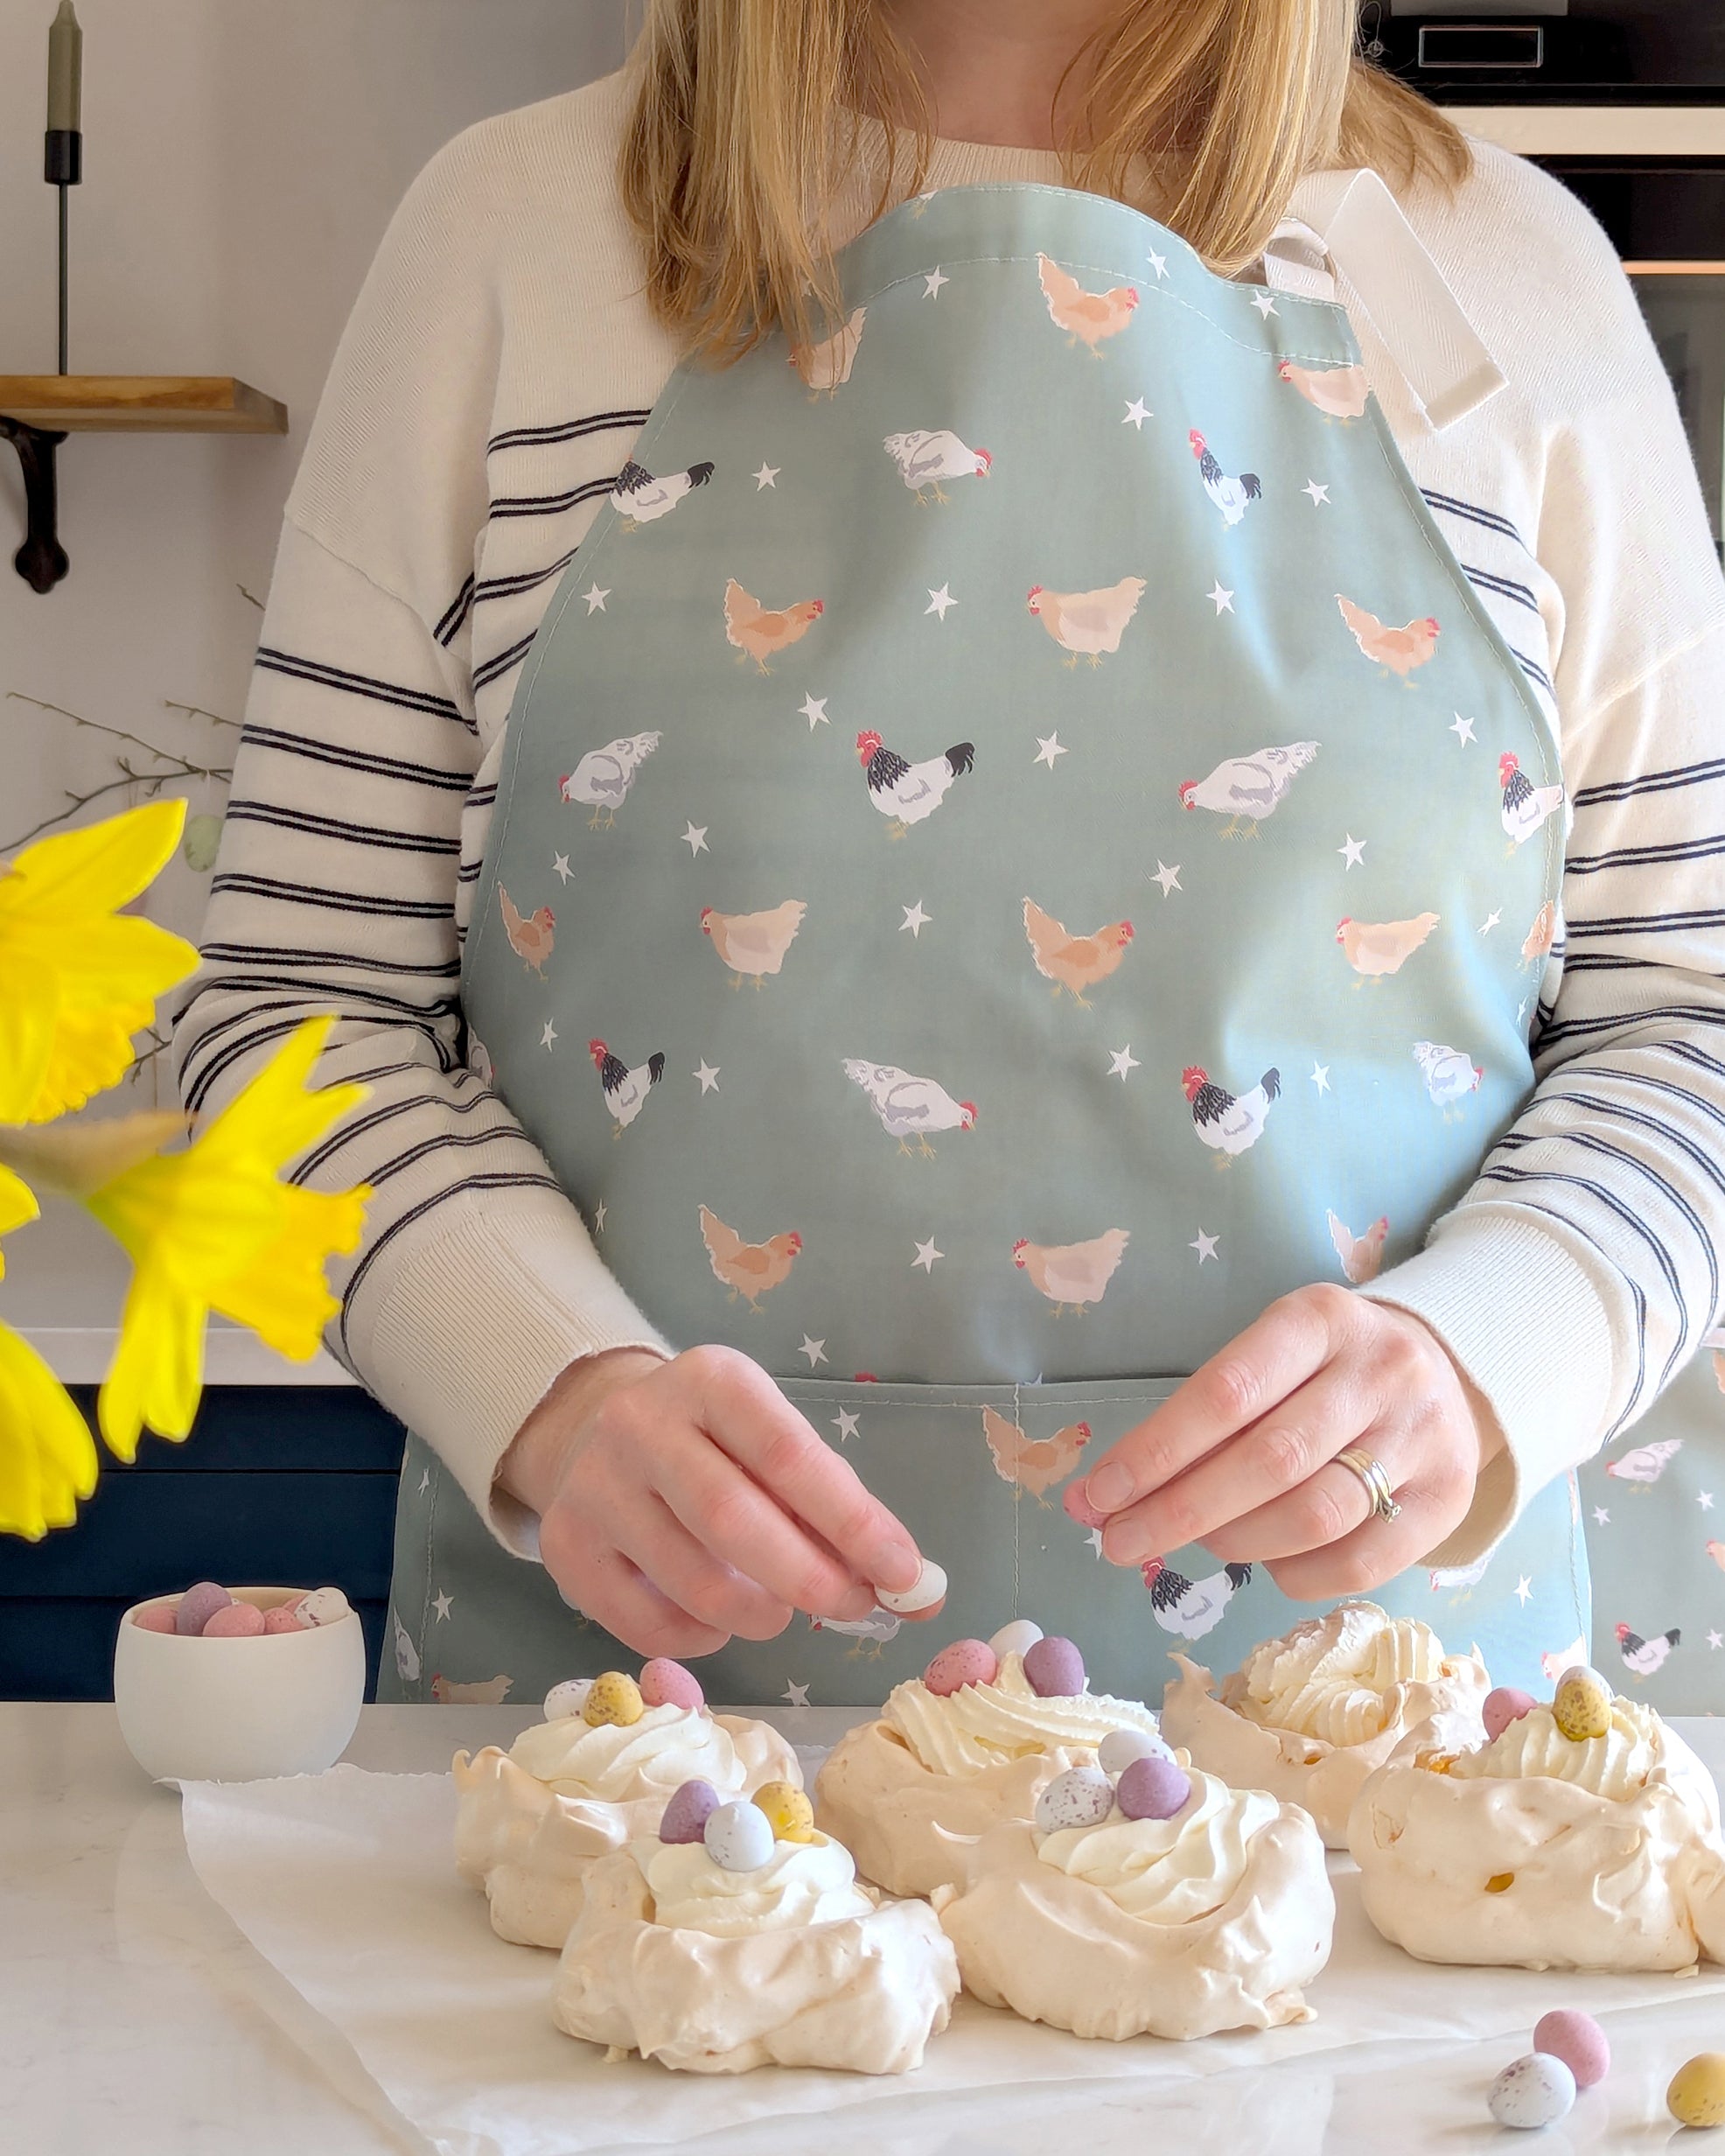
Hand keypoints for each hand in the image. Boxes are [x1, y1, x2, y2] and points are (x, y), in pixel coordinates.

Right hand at [497, 1344, 923, 1658]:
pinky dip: (702, 1639)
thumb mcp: (776, 1443)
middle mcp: (641, 1423)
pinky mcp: (565, 1547)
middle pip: (732, 1520)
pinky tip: (717, 1619)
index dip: (853, 1522)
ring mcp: (593, 1486)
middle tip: (852, 1607)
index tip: (904, 1573)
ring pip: (691, 1582)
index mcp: (711, 1381)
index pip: (789, 1454)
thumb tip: (918, 1593)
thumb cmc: (717, 1445)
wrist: (599, 1428)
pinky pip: (646, 1624)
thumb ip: (840, 1509)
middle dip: (808, 1578)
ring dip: (759, 1614)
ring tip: (780, 1609)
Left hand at [1076, 1285, 1502, 1599]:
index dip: (1156, 1451)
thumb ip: (1194, 1420)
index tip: (1098, 1496)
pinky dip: (1292, 1574)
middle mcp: (1380, 1371)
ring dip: (1234, 1543)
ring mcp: (1423, 1437)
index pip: (1228, 1391)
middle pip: (1269, 1461)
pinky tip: (1264, 1560)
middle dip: (1180, 1511)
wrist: (1446, 1370)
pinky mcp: (1449, 1500)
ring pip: (1314, 1516)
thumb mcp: (1268, 1358)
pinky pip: (1358, 1563)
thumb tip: (1096, 1500)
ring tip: (1199, 1541)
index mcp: (1320, 1319)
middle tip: (1117, 1543)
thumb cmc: (1323, 1368)